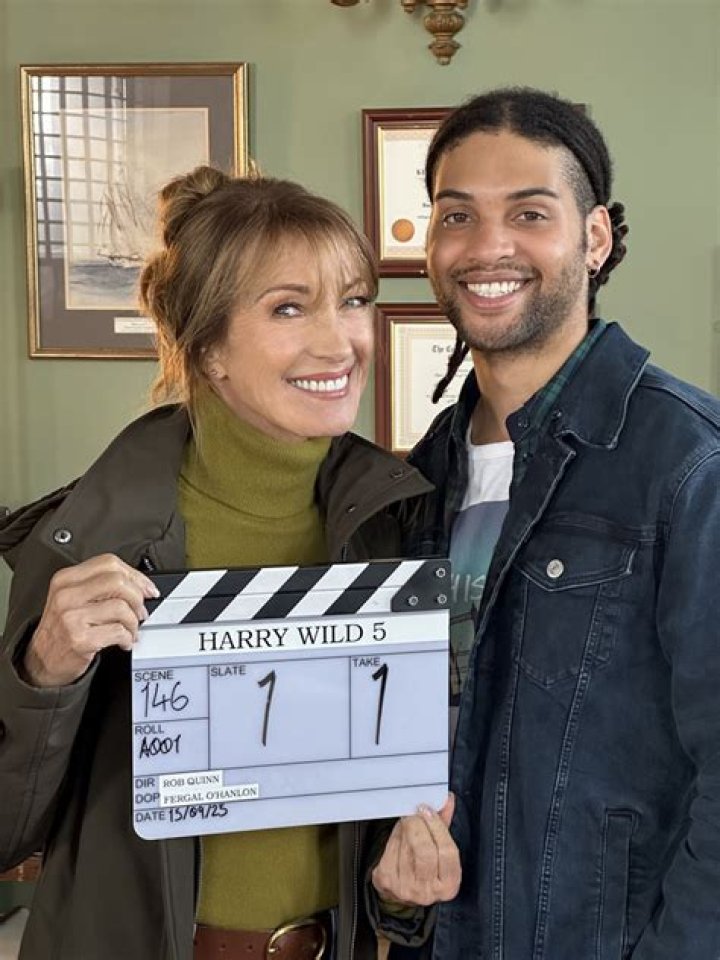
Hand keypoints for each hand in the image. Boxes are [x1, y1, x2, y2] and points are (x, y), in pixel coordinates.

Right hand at [22, 554, 158, 687]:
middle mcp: (66, 595)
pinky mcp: (79, 638)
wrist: (41, 661)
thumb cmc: (61, 629)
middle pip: (118, 582)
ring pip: (121, 607)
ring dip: (133, 622)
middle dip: (137, 598)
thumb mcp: (73, 598)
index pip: (109, 563)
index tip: (146, 588)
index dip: (135, 575)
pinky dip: (128, 638)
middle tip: (140, 611)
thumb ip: (100, 585)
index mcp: (66, 579)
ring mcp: (71, 617)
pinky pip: (118, 631)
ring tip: (130, 630)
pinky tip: (123, 641)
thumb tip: (139, 584)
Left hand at [371, 793, 460, 906]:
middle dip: (418, 825)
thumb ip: (444, 823)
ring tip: (408, 820)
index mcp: (448, 885)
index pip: (447, 852)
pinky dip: (395, 835)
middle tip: (415, 811)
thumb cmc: (424, 867)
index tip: (428, 810)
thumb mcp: (439, 849)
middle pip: (425, 850)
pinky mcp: (386, 880)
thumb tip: (447, 799)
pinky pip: (390, 849)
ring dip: (406, 827)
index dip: (437, 827)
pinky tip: (399, 833)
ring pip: (406, 847)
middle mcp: (428, 891)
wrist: (400, 891)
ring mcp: (405, 888)